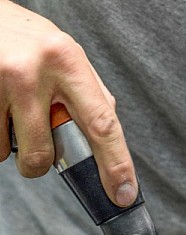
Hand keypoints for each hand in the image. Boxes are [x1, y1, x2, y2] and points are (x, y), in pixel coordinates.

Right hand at [0, 0, 136, 205]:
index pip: (101, 124)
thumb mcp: (66, 56)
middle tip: (40, 141)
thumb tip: (109, 139)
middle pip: (45, 154)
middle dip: (43, 163)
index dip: (116, 165)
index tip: (124, 194)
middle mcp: (31, 72)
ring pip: (10, 153)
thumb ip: (90, 95)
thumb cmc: (28, 40)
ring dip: (15, 145)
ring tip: (13, 112)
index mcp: (67, 61)